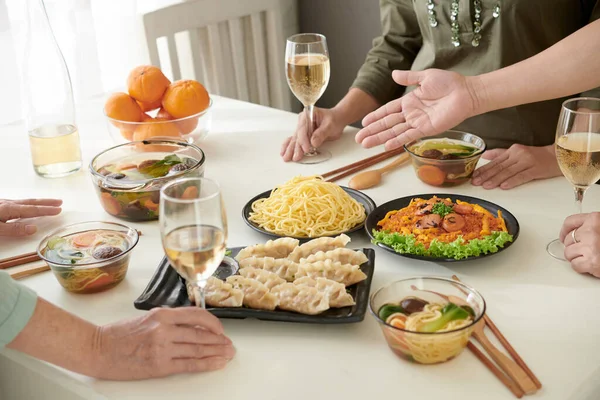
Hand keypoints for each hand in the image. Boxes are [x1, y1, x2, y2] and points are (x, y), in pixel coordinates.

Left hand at [0, 199, 61, 235]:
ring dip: (39, 202)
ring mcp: (4, 203)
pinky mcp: (1, 205)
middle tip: (59, 202)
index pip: (33, 210)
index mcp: (9, 209)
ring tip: (48, 202)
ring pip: (26, 202)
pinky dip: (29, 203)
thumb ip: (14, 229)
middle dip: (47, 202)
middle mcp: (9, 204)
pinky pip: (20, 202)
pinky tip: (28, 205)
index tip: (58, 210)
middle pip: (32, 202)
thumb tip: (34, 229)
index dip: (47, 210)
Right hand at [93, 307, 234, 379]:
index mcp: (162, 314)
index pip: (196, 315)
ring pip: (198, 349)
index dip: (213, 323)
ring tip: (228, 354)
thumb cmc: (118, 334)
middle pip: (200, 334)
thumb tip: (192, 326)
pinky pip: (189, 364)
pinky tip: (216, 363)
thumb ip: (169, 321)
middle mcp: (164, 329)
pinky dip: (206, 364)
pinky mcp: (159, 365)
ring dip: (216, 352)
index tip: (220, 329)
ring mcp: (162, 347)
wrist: (97, 349)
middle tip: (230, 344)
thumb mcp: (146, 318)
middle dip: (219, 340)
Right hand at [281, 107, 343, 161]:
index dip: (303, 140)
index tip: (306, 149)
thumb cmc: (334, 119)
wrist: (337, 120)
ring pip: (295, 139)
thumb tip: (313, 142)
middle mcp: (302, 121)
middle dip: (296, 147)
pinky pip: (295, 141)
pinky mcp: (303, 135)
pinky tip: (285, 152)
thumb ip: (321, 133)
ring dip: (291, 149)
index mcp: (308, 114)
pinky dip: (291, 147)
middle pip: (297, 135)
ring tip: (286, 157)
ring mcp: (302, 128)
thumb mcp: (330, 125)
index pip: (303, 128)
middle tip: (295, 157)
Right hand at [356, 69, 477, 149]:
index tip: (364, 123)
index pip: (387, 111)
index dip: (375, 117)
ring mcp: (418, 123)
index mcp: (409, 102)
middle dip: (373, 131)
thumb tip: (393, 74)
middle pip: (387, 124)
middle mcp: (411, 114)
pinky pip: (408, 136)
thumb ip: (409, 77)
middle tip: (359, 139)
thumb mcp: (425, 77)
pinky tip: (385, 146)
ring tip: (365, 145)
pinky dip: (397, 141)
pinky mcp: (426, 129)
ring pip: (394, 132)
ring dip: (380, 138)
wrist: (466, 92)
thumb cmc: (449, 83)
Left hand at [471, 144, 561, 188]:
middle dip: (486, 175)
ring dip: (495, 180)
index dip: (483, 169)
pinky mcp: (536, 169)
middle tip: (475, 183)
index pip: (495, 161)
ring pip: (508, 172)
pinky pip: (522, 176)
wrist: (559, 155)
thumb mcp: (518, 152)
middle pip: (499, 167)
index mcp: (513, 151)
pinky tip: (503, 186)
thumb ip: (501, 154)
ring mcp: (528, 161)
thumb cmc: (537, 156)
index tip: (473, 176)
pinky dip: (512, 181)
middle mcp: (519, 154)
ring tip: (485, 186)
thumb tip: (484, 156)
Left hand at [560, 213, 599, 277]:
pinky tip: (590, 264)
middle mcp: (591, 231)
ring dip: (576, 258)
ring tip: (589, 257)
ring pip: (568, 253)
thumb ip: (590, 227)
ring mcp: (590, 246)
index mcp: (595, 219)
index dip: (564, 230)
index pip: (570, 221)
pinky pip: (574, 265)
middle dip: (574, 247)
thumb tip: (574, 234)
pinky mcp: (591, 261)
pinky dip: (580, 267)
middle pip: (568, 239)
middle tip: (585, 251)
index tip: (563, 236)